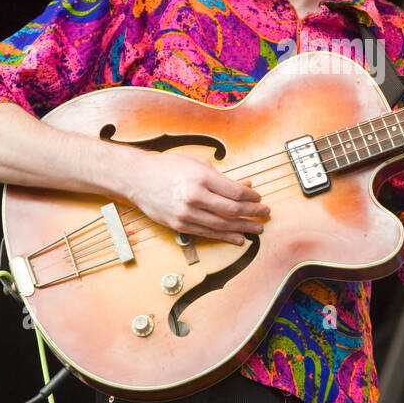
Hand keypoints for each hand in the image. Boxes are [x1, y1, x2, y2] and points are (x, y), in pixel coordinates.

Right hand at [123, 150, 268, 246]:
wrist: (138, 178)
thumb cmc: (168, 167)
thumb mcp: (198, 164)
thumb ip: (223, 177)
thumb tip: (246, 186)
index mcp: (202, 177)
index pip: (235, 192)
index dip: (251, 198)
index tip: (259, 199)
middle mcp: (195, 196)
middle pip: (232, 210)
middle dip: (252, 213)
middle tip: (265, 214)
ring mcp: (186, 213)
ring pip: (222, 225)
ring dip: (243, 228)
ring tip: (257, 229)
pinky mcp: (179, 225)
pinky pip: (207, 232)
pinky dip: (225, 236)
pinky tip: (238, 238)